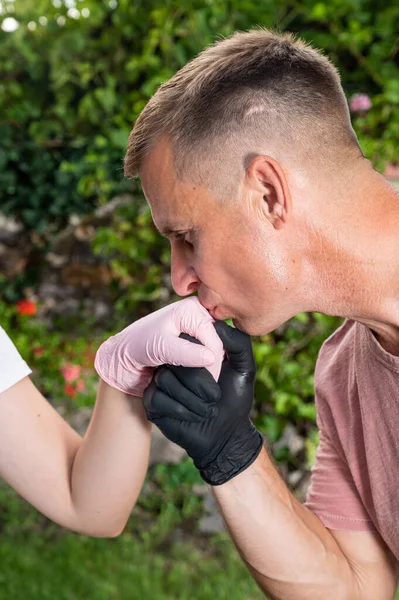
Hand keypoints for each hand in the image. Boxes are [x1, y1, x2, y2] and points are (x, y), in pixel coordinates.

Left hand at [94, 297, 223, 396]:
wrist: (126, 356)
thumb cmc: (138, 346)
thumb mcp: (160, 347)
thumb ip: (184, 352)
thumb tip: (211, 358)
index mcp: (191, 308)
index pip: (214, 338)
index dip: (213, 361)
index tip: (208, 381)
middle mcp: (198, 314)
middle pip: (218, 343)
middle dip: (212, 364)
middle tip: (205, 385)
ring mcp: (198, 327)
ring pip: (216, 351)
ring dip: (209, 367)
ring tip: (200, 382)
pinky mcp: (196, 340)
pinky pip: (209, 355)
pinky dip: (205, 367)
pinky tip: (197, 376)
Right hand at [143, 321, 262, 484]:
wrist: (224, 435)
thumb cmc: (235, 399)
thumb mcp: (244, 368)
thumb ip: (238, 343)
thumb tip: (217, 325)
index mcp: (194, 348)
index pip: (190, 337)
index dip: (207, 356)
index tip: (221, 372)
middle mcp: (174, 359)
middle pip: (175, 357)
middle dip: (200, 381)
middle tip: (216, 396)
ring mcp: (160, 379)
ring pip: (166, 378)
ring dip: (192, 399)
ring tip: (208, 409)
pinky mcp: (151, 400)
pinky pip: (158, 397)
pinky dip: (180, 410)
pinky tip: (194, 416)